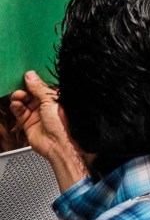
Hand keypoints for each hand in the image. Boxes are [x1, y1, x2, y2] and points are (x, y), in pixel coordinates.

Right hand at [10, 71, 86, 189]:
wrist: (59, 145)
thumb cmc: (64, 124)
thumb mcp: (52, 101)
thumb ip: (39, 88)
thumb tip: (31, 76)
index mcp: (57, 99)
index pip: (44, 86)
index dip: (35, 81)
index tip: (27, 74)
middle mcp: (48, 106)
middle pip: (32, 93)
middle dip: (25, 88)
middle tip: (20, 85)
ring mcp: (38, 114)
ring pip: (24, 101)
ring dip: (19, 97)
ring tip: (18, 95)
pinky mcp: (29, 122)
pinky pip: (20, 111)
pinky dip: (16, 106)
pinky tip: (16, 103)